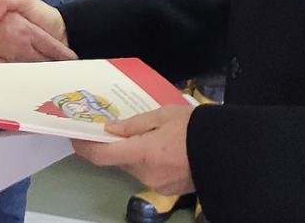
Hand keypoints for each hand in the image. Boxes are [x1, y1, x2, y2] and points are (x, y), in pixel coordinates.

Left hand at [72, 105, 195, 195]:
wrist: (229, 150)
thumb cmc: (196, 126)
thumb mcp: (164, 114)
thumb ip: (135, 124)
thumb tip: (110, 129)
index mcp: (143, 152)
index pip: (102, 155)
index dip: (84, 148)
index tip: (75, 137)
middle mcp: (146, 173)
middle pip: (119, 161)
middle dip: (114, 146)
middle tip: (113, 128)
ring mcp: (158, 184)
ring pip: (135, 168)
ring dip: (134, 153)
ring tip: (147, 134)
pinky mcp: (169, 189)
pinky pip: (150, 174)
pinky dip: (150, 161)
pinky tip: (163, 148)